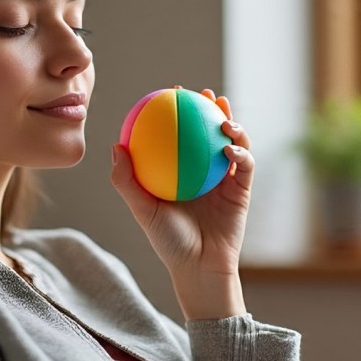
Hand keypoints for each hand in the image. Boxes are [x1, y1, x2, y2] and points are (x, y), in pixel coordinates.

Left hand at [111, 90, 252, 318]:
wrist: (200, 268)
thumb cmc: (168, 242)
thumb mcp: (143, 210)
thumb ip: (127, 181)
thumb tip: (116, 145)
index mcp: (181, 171)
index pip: (179, 134)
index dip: (177, 112)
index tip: (170, 93)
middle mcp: (203, 170)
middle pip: (210, 131)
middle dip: (210, 108)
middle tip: (203, 93)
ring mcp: (225, 179)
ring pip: (233, 142)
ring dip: (232, 124)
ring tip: (223, 113)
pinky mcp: (242, 190)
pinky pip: (245, 165)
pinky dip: (240, 152)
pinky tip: (229, 146)